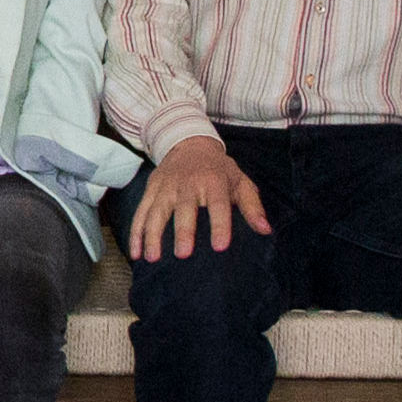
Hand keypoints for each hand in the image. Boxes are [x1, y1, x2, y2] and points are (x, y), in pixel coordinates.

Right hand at [126, 134, 265, 262]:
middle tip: (182, 254)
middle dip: (182, 231)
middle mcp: (188, 183)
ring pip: (157, 211)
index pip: (218, 204)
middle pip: (184, 208)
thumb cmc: (218, 170)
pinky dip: (136, 232)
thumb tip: (265, 230)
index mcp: (214, 181)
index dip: (220, 225)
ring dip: (152, 234)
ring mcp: (166, 186)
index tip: (220, 247)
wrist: (189, 143)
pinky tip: (136, 253)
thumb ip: (252, 206)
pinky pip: (141, 212)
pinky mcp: (151, 189)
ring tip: (152, 258)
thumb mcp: (239, 181)